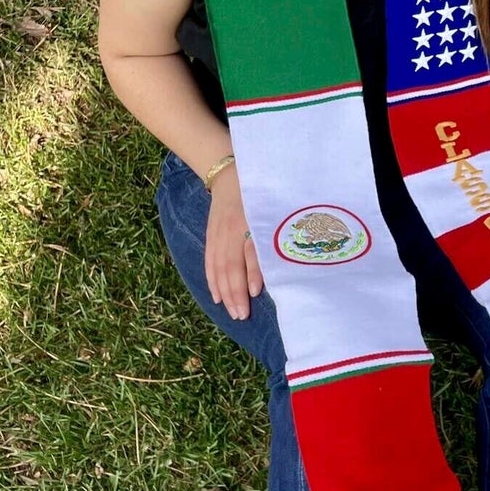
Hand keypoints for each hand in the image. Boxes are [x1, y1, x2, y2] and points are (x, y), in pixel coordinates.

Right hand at [204, 163, 263, 319]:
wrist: (228, 176)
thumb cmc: (257, 196)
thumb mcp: (268, 209)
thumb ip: (272, 233)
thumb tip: (280, 262)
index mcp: (249, 222)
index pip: (250, 252)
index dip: (252, 272)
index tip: (255, 292)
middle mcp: (231, 230)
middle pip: (231, 265)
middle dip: (236, 292)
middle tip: (242, 315)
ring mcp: (218, 234)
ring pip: (219, 268)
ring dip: (225, 292)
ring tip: (232, 312)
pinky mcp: (210, 237)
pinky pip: (209, 262)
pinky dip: (212, 281)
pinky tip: (217, 297)